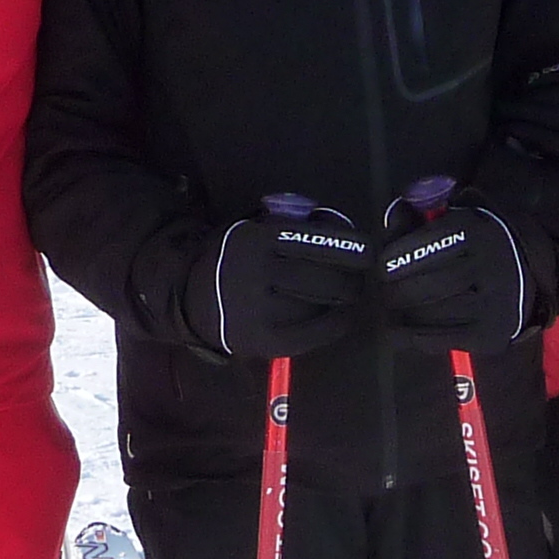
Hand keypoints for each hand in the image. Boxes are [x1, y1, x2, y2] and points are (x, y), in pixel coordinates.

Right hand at [178, 202, 368, 358]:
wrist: (190, 296)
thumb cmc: (234, 256)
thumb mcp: (252, 225)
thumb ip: (288, 218)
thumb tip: (329, 219)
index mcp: (258, 240)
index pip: (319, 243)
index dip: (352, 249)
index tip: (368, 251)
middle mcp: (258, 274)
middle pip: (326, 279)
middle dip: (352, 279)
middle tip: (360, 277)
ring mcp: (260, 310)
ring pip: (320, 306)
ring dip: (345, 301)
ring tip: (351, 295)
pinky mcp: (263, 340)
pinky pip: (311, 335)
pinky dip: (335, 326)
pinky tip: (343, 318)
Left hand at [374, 193, 540, 348]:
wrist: (532, 274)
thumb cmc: (481, 245)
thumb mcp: (458, 220)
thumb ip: (420, 220)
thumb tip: (392, 221)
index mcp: (475, 232)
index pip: (418, 249)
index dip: (391, 260)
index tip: (383, 267)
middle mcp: (487, 267)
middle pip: (418, 287)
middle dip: (392, 291)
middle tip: (385, 292)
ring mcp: (491, 305)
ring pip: (425, 315)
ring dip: (400, 314)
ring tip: (392, 310)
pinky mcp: (489, 335)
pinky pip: (436, 339)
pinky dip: (410, 336)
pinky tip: (400, 331)